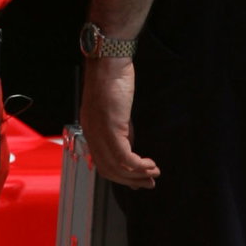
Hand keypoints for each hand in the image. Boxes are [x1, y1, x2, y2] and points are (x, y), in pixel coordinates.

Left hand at [79, 56, 158, 187]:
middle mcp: (92, 134)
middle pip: (108, 170)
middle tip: (148, 183)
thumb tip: (131, 149)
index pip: (102, 164)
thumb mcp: (117, 111)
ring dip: (137, 175)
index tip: (138, 180)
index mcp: (91, 131)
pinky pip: (124, 157)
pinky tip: (150, 164)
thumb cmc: (112, 80)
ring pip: (116, 167)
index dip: (121, 177)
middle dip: (131, 181)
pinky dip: (139, 165)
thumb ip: (121, 131)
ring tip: (154, 174)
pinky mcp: (111, 127)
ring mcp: (100, 132)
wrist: (109, 62)